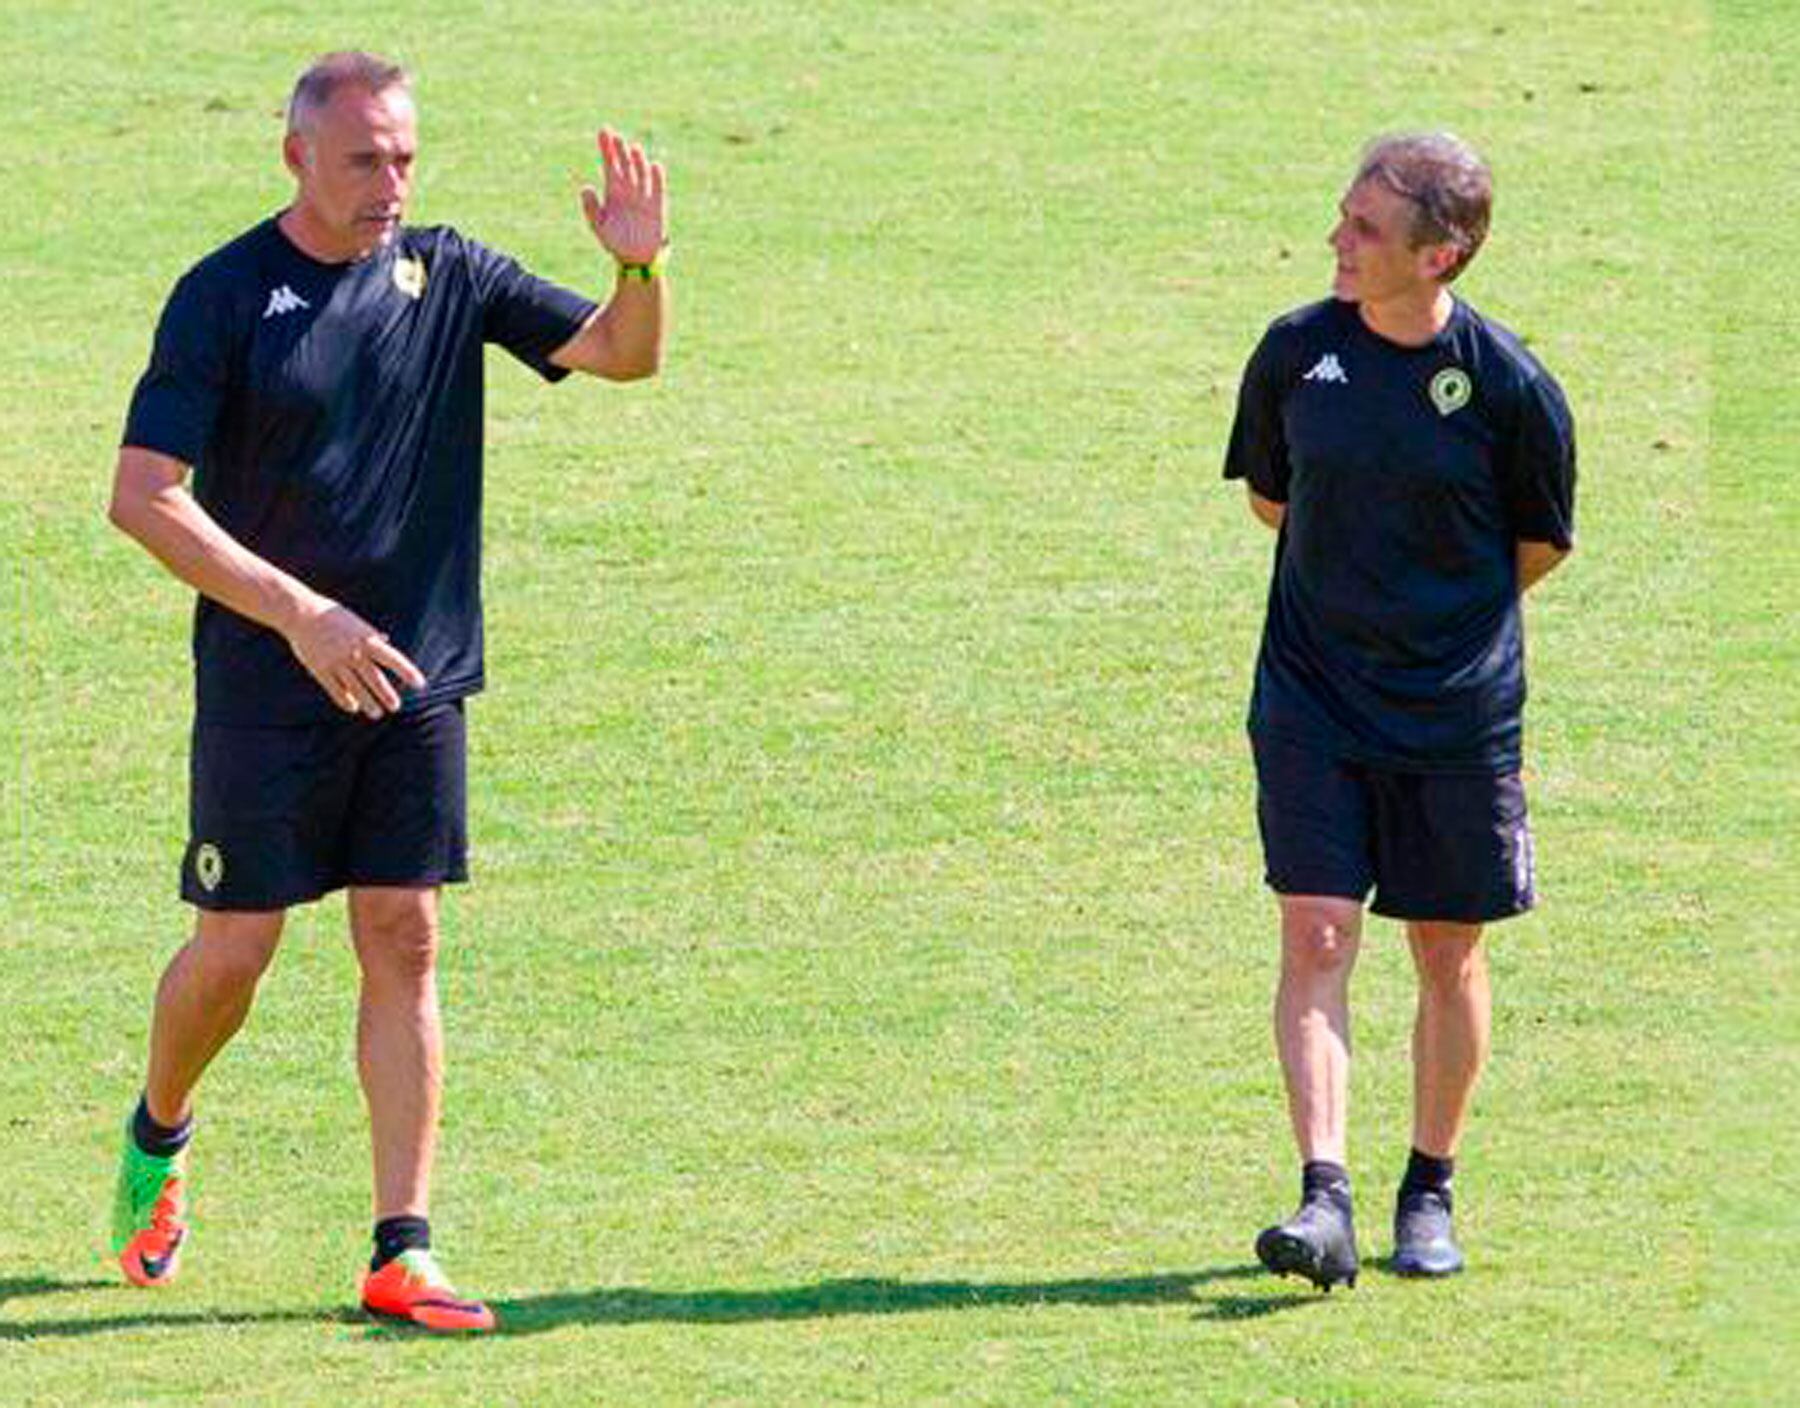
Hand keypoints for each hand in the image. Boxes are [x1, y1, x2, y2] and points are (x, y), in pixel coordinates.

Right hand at [284, 597, 425, 717]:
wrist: (300, 612)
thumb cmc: (330, 615)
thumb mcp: (355, 622)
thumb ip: (370, 634)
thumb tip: (386, 640)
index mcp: (367, 640)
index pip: (393, 658)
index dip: (407, 672)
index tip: (420, 684)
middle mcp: (354, 653)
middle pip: (375, 678)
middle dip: (386, 694)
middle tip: (395, 707)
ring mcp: (337, 662)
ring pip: (356, 689)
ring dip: (368, 703)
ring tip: (376, 714)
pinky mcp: (320, 669)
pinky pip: (335, 690)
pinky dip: (345, 700)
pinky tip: (353, 708)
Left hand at [580, 127, 666, 265]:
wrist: (636, 259)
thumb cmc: (615, 242)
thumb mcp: (599, 226)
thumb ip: (591, 208)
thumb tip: (585, 188)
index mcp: (613, 193)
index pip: (610, 165)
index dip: (606, 149)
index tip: (603, 132)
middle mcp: (629, 191)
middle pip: (625, 165)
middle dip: (620, 151)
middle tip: (615, 136)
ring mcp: (643, 197)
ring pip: (640, 174)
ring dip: (637, 161)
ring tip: (633, 148)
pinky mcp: (657, 207)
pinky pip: (658, 189)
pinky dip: (657, 178)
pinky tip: (654, 165)